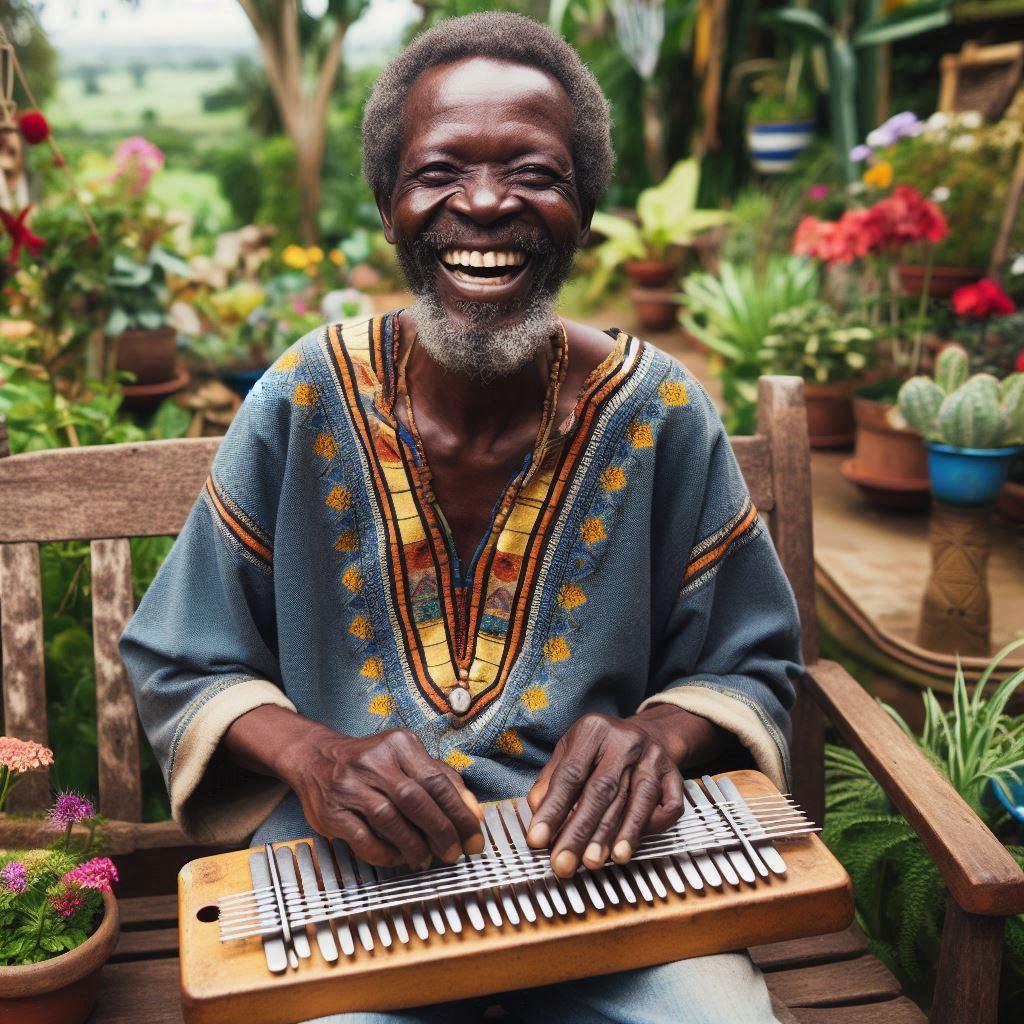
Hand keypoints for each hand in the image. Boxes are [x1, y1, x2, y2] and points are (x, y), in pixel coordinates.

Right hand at [285, 725, 483, 870]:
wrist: (316, 758)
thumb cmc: (372, 762)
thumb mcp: (406, 758)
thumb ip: (440, 779)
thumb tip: (473, 811)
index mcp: (399, 744)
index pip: (437, 780)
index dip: (461, 812)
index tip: (475, 835)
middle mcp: (374, 761)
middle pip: (416, 799)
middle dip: (442, 831)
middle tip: (455, 853)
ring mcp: (350, 785)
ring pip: (390, 819)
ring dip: (414, 845)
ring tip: (426, 859)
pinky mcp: (332, 811)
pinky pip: (363, 838)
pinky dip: (384, 853)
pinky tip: (397, 858)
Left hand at [525, 712, 683, 877]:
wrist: (647, 734)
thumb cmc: (600, 749)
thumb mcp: (570, 751)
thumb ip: (551, 780)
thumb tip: (536, 811)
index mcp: (594, 730)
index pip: (571, 773)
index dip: (553, 809)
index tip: (538, 839)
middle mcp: (626, 741)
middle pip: (602, 790)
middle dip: (581, 832)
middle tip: (565, 863)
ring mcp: (654, 757)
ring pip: (635, 800)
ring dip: (614, 836)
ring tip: (596, 861)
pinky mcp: (674, 775)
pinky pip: (666, 807)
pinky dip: (647, 829)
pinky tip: (628, 848)